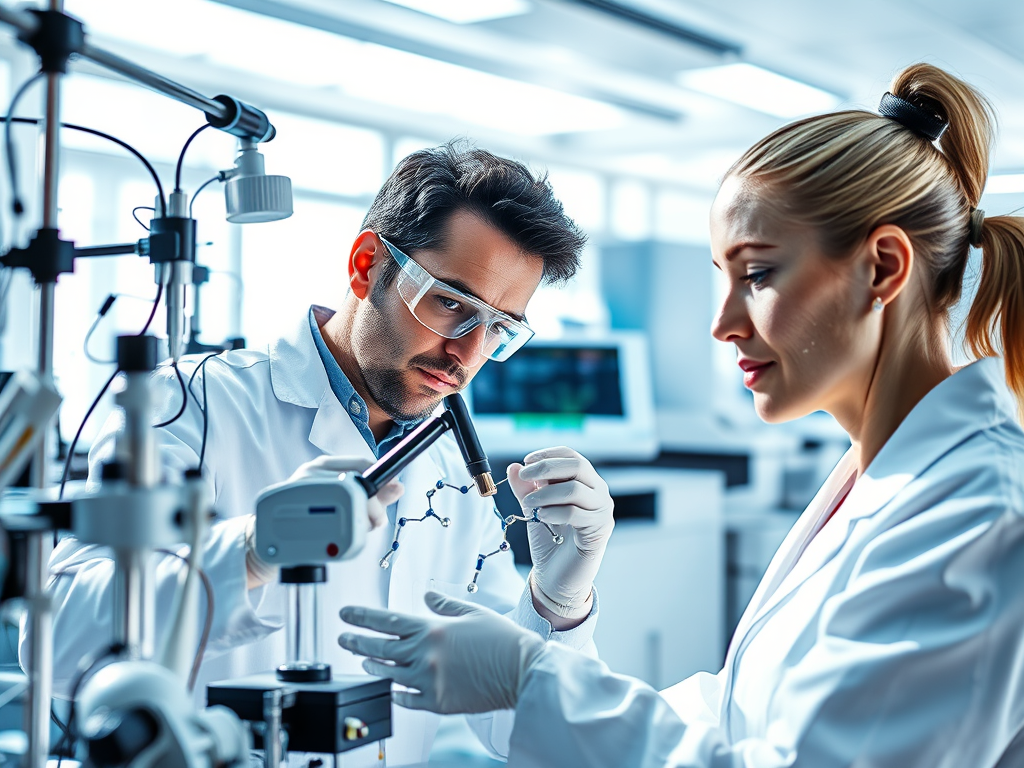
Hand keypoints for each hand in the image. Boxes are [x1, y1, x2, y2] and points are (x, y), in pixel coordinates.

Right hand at [245, 455, 403, 588]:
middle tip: (376, 523)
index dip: (383, 478)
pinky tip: (336, 541)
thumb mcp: (341, 500)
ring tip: (356, 533)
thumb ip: (371, 495)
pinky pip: (326, 527)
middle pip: (356, 485)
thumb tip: (399, 487)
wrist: (266, 537)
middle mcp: (311, 475)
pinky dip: (337, 537)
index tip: (394, 491)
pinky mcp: (292, 516)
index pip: (362, 464)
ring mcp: (299, 493)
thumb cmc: (310, 516)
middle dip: (374, 508)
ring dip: (359, 524)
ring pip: (344, 504)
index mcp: (324, 466)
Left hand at [338, 592, 545, 713]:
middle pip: (381, 647)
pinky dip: (396, 693)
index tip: (345, 613)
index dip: (362, 616)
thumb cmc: (502, 640)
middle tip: (343, 637)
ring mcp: (429, 680)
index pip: (387, 620)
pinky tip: (391, 689)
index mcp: (432, 629)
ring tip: (363, 659)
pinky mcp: (437, 702)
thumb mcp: (473, 613)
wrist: (522, 670)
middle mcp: (425, 655)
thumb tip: (427, 595)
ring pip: (389, 673)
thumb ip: (445, 605)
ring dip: (373, 665)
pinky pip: (406, 699)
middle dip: (357, 640)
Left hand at [507, 447, 613, 618]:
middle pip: (577, 465)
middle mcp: (598, 493)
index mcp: (585, 483)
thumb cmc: (550, 542)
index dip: (548, 454)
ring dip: (546, 493)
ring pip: (575, 488)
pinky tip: (541, 517)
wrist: (558, 578)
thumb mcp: (534, 509)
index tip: (526, 462)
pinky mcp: (599, 530)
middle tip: (525, 477)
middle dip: (546, 467)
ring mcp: (602, 511)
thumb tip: (514, 467)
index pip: (571, 456)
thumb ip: (525, 488)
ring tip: (529, 505)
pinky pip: (575, 513)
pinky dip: (554, 512)